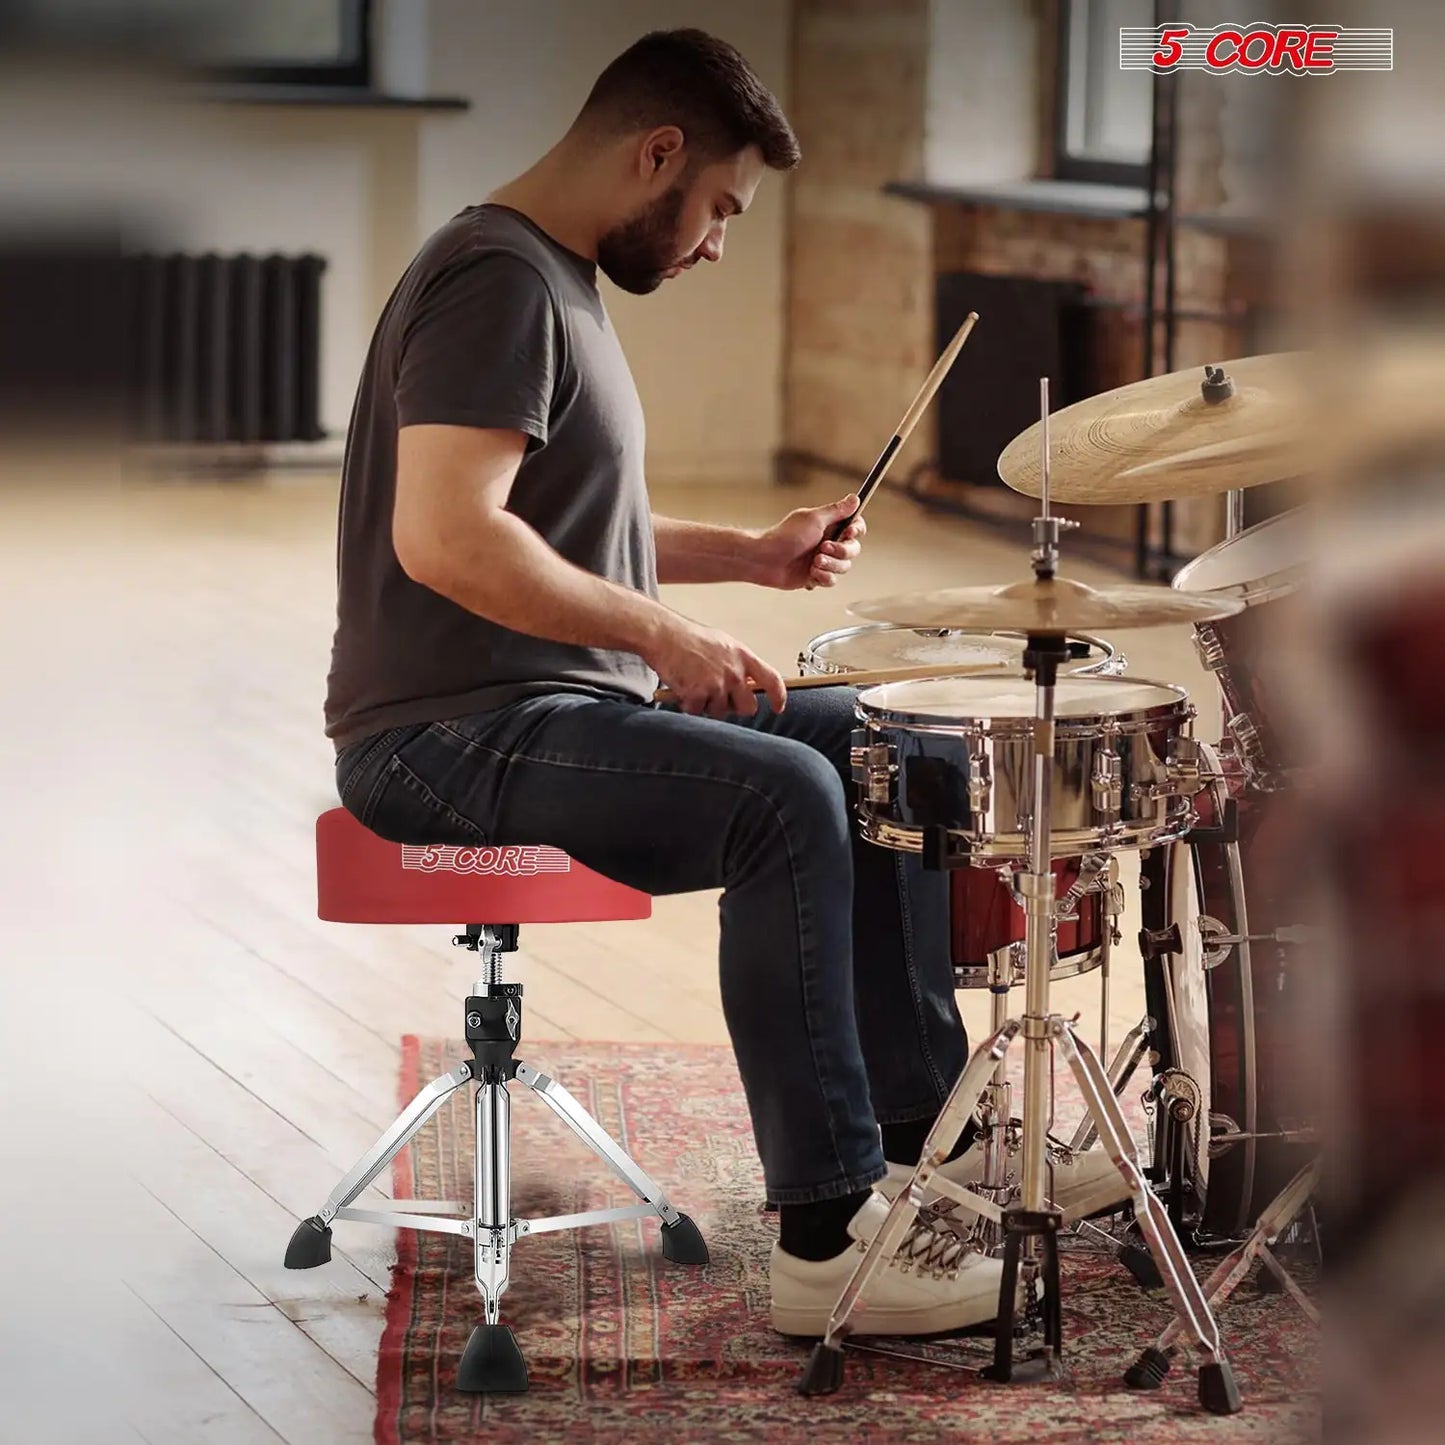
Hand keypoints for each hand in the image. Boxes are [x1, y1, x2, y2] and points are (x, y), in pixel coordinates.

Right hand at [645, 617, 786, 718]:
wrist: (664, 635)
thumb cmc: (689, 637)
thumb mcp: (723, 644)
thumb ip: (738, 663)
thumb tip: (746, 681)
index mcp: (743, 657)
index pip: (772, 680)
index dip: (779, 697)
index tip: (778, 707)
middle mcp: (734, 672)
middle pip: (748, 706)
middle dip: (735, 706)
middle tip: (720, 698)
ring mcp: (716, 685)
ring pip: (720, 712)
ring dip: (708, 705)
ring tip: (695, 685)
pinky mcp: (698, 694)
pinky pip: (698, 711)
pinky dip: (689, 705)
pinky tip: (684, 689)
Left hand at [752, 494, 867, 590]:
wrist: (765, 560)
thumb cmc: (786, 536)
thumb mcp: (814, 519)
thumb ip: (837, 511)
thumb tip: (855, 498)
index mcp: (829, 526)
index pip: (855, 526)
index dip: (856, 530)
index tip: (849, 532)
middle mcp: (828, 542)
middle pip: (853, 549)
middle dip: (841, 551)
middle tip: (823, 548)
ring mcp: (823, 560)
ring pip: (844, 567)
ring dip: (831, 565)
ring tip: (814, 562)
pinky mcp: (816, 576)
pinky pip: (832, 580)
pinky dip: (823, 577)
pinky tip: (811, 574)